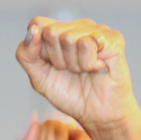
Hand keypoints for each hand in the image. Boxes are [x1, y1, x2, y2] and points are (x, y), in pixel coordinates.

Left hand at [16, 17, 139, 134]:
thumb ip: (26, 55)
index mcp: (60, 31)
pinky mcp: (113, 39)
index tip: (52, 65)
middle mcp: (79, 27)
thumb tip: (32, 30)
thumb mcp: (39, 78)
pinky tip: (98, 68)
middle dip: (57, 59)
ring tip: (85, 71)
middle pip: (51, 32)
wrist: (97, 115)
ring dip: (73, 64)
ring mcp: (97, 31)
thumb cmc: (71, 95)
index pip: (38, 24)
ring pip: (69, 38)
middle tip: (72, 71)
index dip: (39, 48)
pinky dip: (88, 64)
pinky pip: (88, 44)